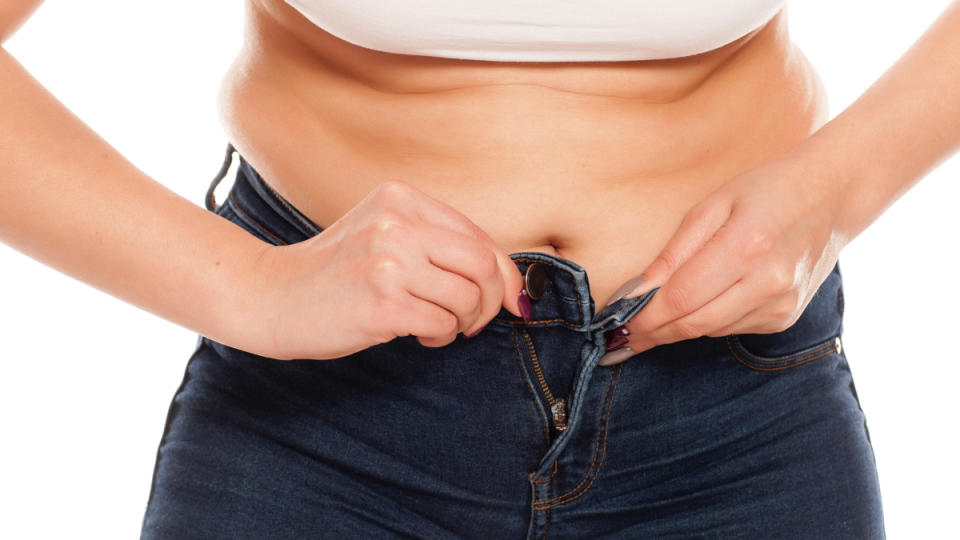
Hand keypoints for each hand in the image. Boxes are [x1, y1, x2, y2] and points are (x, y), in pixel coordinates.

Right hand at [244, 180, 524, 359]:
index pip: (478, 235)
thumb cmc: (336, 272)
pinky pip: (442, 324)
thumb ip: (437, 242)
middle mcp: (396, 224)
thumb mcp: (384, 234)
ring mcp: (388, 263)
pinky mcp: (382, 303)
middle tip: (474, 320)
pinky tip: (418, 336)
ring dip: (461, 323)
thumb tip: (507, 278)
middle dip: (491, 301)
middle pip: (482, 264)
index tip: (510, 297)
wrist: (272, 296)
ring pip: (467, 298)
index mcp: (401, 199)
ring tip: (436, 326)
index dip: (504, 272)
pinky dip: (440, 337)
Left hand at [599, 155, 849, 364]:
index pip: (680, 297)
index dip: (644, 314)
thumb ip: (673, 253)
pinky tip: (701, 303)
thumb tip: (635, 293)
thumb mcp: (711, 206)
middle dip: (652, 331)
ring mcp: (781, 304)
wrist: (830, 198)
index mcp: (746, 245)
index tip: (615, 321)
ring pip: (709, 330)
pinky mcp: (785, 318)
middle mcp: (768, 282)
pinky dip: (707, 320)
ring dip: (676, 327)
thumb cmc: (764, 192)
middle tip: (622, 335)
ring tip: (650, 320)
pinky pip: (731, 328)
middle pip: (693, 323)